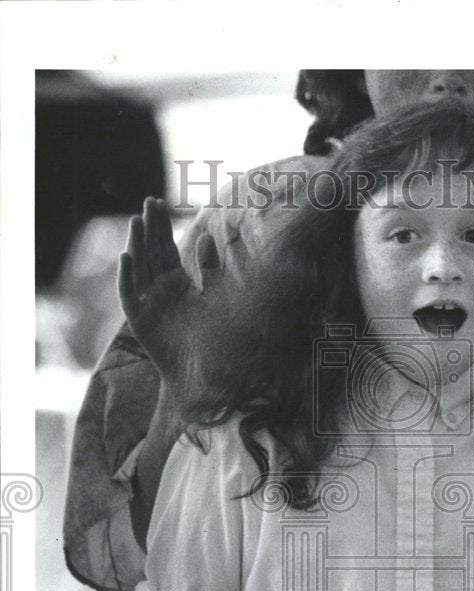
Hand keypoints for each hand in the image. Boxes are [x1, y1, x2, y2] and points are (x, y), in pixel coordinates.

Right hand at [118, 197, 265, 390]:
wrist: (205, 373)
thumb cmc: (212, 339)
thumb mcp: (214, 299)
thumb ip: (210, 270)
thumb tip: (206, 237)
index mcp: (177, 284)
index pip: (166, 248)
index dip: (162, 226)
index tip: (160, 202)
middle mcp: (159, 291)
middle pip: (151, 253)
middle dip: (149, 228)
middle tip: (148, 201)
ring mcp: (148, 304)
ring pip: (139, 269)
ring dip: (136, 245)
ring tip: (136, 220)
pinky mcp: (139, 321)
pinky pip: (129, 296)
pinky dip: (127, 277)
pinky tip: (127, 257)